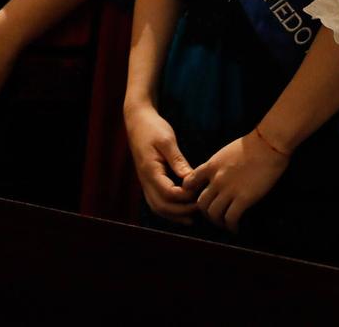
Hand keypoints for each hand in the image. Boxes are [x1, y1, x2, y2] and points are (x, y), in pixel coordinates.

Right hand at [125, 100, 197, 222]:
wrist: (137, 121)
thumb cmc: (153, 128)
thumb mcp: (167, 140)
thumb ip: (177, 161)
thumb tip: (190, 179)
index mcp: (150, 170)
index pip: (168, 194)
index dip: (185, 197)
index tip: (200, 192)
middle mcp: (145, 180)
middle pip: (162, 206)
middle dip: (182, 211)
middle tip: (201, 208)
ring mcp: (145, 182)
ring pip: (158, 207)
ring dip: (175, 215)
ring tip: (193, 217)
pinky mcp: (148, 181)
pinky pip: (157, 202)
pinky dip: (170, 210)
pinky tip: (183, 210)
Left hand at [183, 133, 288, 230]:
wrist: (267, 144)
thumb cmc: (251, 145)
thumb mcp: (226, 152)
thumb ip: (218, 166)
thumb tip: (217, 176)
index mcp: (211, 166)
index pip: (190, 182)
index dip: (190, 194)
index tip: (198, 200)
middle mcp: (216, 179)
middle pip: (201, 203)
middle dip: (205, 213)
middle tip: (214, 217)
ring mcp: (229, 189)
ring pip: (214, 213)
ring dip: (218, 222)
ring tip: (225, 225)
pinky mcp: (244, 198)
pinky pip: (231, 218)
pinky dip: (231, 227)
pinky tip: (235, 229)